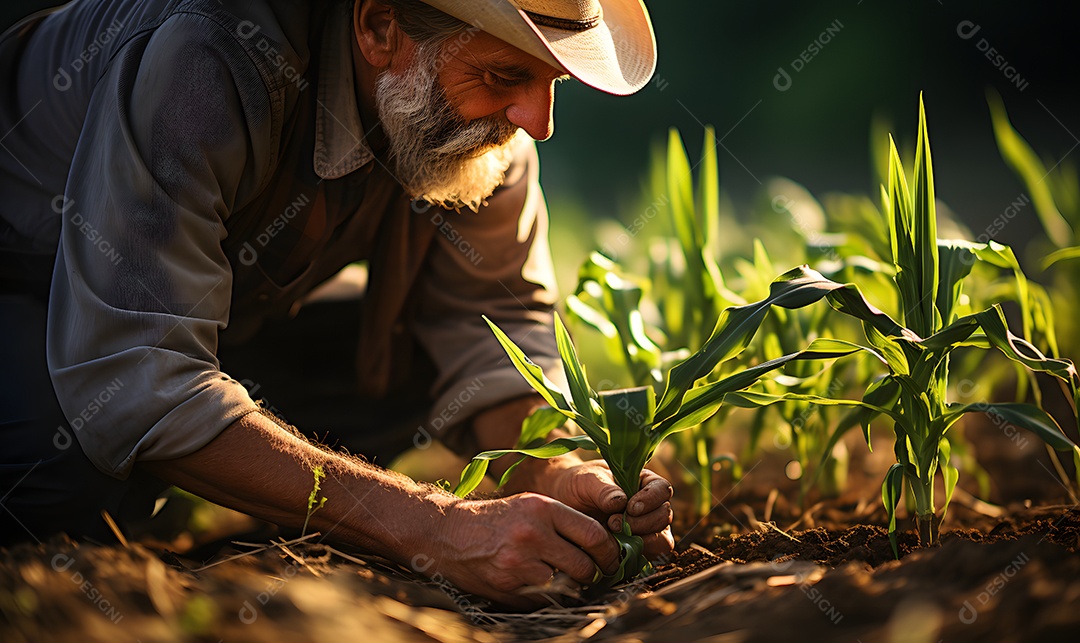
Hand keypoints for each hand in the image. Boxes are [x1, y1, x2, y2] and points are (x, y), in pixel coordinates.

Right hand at [428, 493, 620, 607]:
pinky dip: (545, 596)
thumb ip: (563, 523)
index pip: (593, 534)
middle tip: (590, 574)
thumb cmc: (496, 519)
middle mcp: (533, 533)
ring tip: (561, 578)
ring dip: (568, 587)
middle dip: (591, 574)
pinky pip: (542, 599)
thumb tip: (602, 547)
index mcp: (543, 508)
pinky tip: (535, 584)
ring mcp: (519, 562)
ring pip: (565, 585)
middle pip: (584, 565)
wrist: (449, 532)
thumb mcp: (530, 506)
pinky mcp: (507, 585)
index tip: (611, 559)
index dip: (609, 552)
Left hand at [544, 461, 674, 560]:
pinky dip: (636, 556)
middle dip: (643, 523)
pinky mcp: (637, 548)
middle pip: (664, 516)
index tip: (630, 507)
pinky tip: (616, 550)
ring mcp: (646, 528)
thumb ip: (605, 489)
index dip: (651, 500)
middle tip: (614, 523)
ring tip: (614, 536)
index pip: (662, 490)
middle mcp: (650, 506)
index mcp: (644, 482)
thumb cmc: (578, 484)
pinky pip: (649, 557)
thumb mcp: (588, 480)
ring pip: (662, 540)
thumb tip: (621, 503)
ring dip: (642, 541)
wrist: (564, 502)